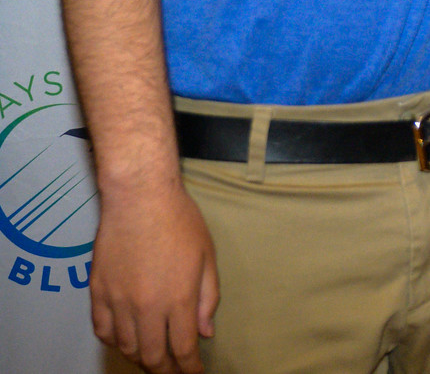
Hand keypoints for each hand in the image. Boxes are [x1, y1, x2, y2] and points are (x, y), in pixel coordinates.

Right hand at [91, 177, 217, 373]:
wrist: (139, 198)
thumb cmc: (180, 221)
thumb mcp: (207, 258)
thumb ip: (207, 299)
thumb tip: (205, 332)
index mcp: (178, 299)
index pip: (183, 349)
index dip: (189, 368)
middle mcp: (146, 306)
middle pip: (152, 356)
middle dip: (165, 371)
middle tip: (174, 372)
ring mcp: (118, 301)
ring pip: (126, 347)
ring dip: (140, 358)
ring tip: (152, 358)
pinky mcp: (97, 291)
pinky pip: (102, 329)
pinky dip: (114, 341)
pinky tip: (125, 340)